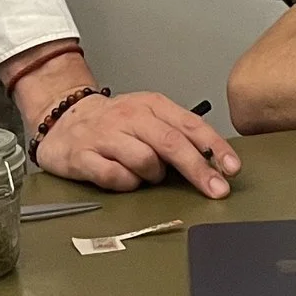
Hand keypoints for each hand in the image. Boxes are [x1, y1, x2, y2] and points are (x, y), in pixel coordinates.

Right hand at [40, 91, 241, 198]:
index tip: (232, 168)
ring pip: (145, 161)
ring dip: (152, 175)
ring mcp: (106, 135)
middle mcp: (130, 116)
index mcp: (151, 105)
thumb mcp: (149, 118)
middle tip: (217, 190)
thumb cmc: (115, 123)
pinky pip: (116, 177)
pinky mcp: (84, 156)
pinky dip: (126, 183)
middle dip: (198, 170)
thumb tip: (214, 162)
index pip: (190, 126)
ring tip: (145, 173)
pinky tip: (123, 178)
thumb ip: (178, 135)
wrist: (63, 119)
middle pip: (172, 144)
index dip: (214, 148)